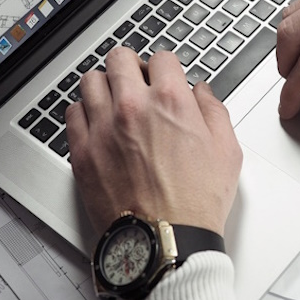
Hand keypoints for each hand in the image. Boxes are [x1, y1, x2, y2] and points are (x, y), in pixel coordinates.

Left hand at [66, 48, 241, 236]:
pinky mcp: (83, 152)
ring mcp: (103, 128)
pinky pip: (72, 114)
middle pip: (119, 58)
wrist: (166, 242)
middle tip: (137, 79)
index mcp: (170, 102)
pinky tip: (97, 121)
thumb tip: (202, 93)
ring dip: (105, 84)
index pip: (162, 58)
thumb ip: (214, 111)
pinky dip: (84, 111)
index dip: (166, 66)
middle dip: (131, 65)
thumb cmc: (196, 203)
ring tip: (114, 98)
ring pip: (91, 81)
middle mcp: (132, 108)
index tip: (165, 76)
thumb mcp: (227, 151)